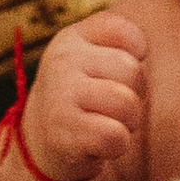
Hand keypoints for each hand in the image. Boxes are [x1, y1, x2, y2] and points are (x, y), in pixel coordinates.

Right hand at [22, 9, 147, 180]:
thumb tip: (142, 49)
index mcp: (72, 39)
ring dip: (128, 122)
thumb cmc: (80, 96)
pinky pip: (116, 136)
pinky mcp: (64, 134)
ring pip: (127, 104)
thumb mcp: (91, 57)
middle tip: (111, 106)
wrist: (38, 143)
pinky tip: (97, 143)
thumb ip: (118, 38)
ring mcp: (60, 97)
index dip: (137, 57)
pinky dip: (117, 145)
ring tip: (106, 122)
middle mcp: (62, 61)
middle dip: (135, 95)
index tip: (117, 72)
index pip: (129, 35)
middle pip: (133, 71)